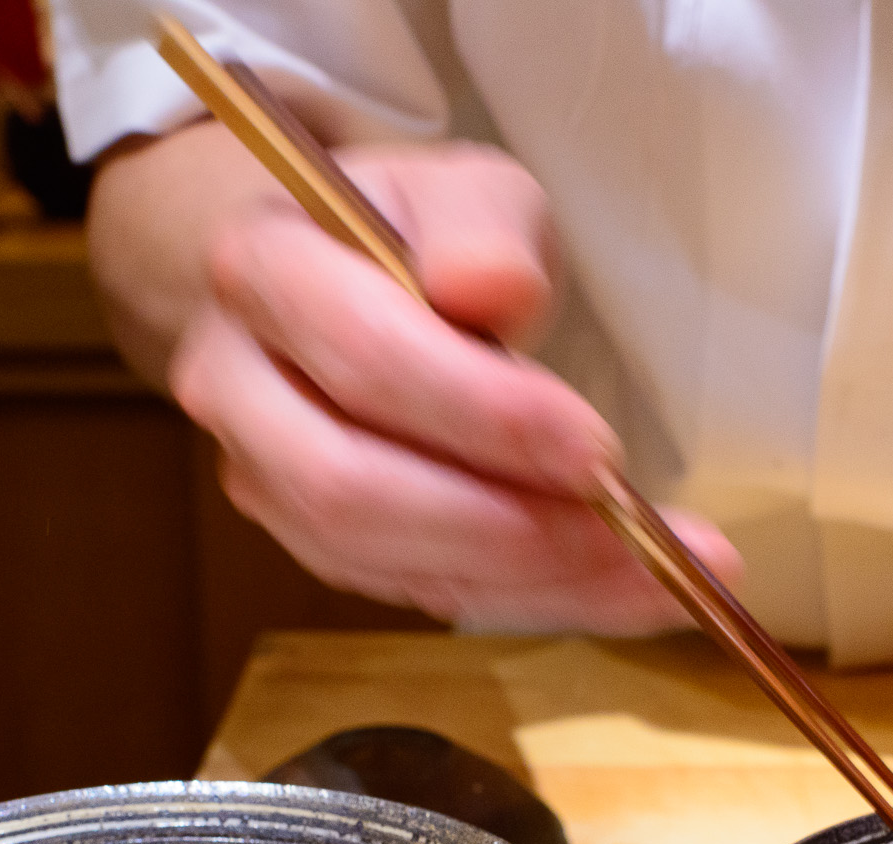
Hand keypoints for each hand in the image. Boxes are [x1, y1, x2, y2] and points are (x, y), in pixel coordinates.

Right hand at [161, 136, 738, 631]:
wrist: (345, 284)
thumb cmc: (416, 236)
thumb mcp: (468, 193)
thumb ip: (484, 227)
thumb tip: (494, 289)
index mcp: (262, 267)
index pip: (365, 355)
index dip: (483, 414)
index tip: (597, 448)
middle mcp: (234, 384)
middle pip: (351, 485)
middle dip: (505, 521)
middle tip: (632, 527)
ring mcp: (263, 479)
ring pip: (382, 558)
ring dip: (530, 579)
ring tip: (658, 574)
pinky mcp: (318, 545)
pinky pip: (423, 592)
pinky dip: (533, 601)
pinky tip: (627, 592)